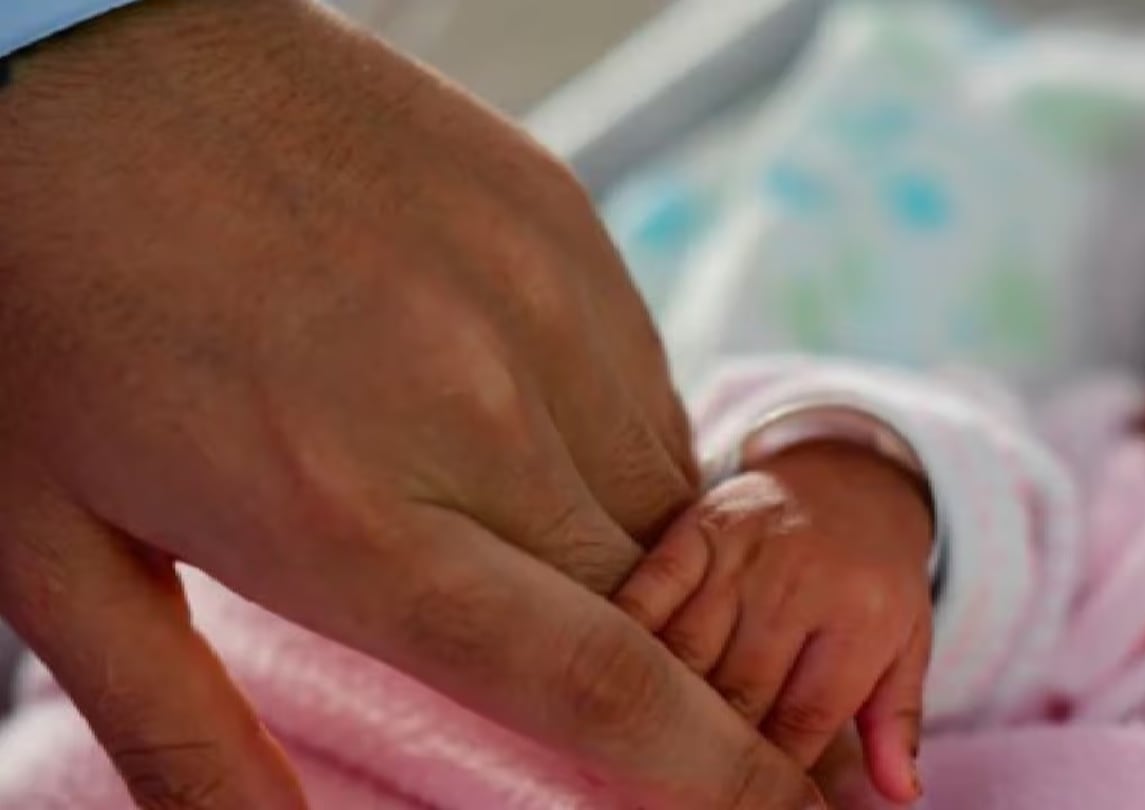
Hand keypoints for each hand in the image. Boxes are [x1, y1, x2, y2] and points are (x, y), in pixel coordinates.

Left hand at [0, 2, 817, 806]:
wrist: (75, 57)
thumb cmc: (43, 305)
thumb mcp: (54, 547)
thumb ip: (179, 730)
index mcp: (353, 515)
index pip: (600, 681)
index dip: (722, 772)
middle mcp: (481, 405)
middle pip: (656, 593)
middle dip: (669, 660)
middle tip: (593, 651)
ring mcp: (539, 294)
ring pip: (659, 483)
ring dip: (621, 539)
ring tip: (489, 497)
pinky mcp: (560, 218)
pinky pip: (638, 375)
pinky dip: (603, 434)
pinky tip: (502, 401)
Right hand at [616, 441, 935, 803]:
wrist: (851, 476)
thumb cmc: (875, 580)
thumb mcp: (906, 643)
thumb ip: (897, 719)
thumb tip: (900, 795)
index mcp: (860, 618)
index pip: (803, 722)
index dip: (768, 774)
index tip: (739, 800)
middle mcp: (801, 583)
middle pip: (739, 693)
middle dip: (709, 750)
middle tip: (680, 789)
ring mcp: (745, 552)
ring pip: (687, 650)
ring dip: (660, 705)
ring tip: (637, 752)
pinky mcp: (698, 526)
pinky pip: (648, 587)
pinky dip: (625, 633)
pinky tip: (611, 675)